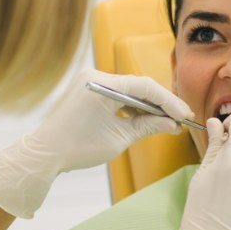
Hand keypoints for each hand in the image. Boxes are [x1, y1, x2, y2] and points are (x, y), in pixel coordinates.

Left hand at [0, 68, 192, 217]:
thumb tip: (173, 124)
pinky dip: (132, 106)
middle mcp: (95, 76)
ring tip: (168, 122)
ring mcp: (90, 81)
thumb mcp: (119, 138)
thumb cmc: (78, 147)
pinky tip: (147, 119)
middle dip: (161, 104)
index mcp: (101, 84)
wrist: (45, 153)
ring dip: (148, 105)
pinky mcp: (89, 89)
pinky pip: (117, 94)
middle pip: (138, 85)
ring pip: (129, 90)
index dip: (169, 101)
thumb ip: (148, 126)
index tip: (185, 115)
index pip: (144, 87)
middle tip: (181, 119)